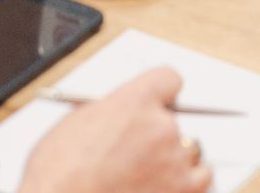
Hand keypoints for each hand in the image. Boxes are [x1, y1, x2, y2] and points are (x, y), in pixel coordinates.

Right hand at [20, 68, 210, 192]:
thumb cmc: (58, 176)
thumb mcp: (75, 124)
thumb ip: (106, 112)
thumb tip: (115, 115)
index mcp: (134, 102)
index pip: (168, 79)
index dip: (161, 91)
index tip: (160, 100)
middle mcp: (160, 127)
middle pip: (175, 119)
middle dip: (156, 134)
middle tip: (135, 151)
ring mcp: (173, 162)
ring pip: (192, 150)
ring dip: (174, 159)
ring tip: (148, 173)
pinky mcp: (181, 191)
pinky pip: (201, 180)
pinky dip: (187, 183)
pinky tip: (166, 186)